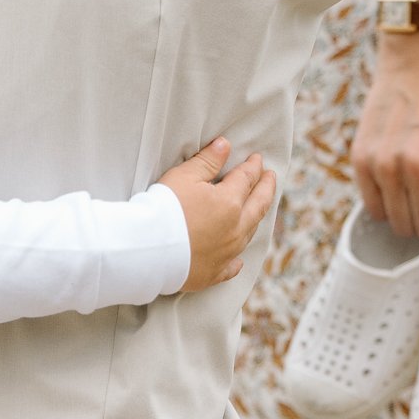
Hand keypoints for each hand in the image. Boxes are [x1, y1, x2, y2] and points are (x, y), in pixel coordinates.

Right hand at [161, 139, 277, 291]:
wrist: (147, 250)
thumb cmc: (164, 209)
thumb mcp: (184, 176)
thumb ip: (207, 161)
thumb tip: (225, 145)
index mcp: (230, 203)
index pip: (246, 178)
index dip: (253, 166)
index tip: (257, 159)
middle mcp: (235, 229)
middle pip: (258, 205)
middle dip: (266, 189)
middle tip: (270, 178)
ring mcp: (226, 254)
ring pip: (248, 234)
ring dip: (255, 219)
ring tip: (258, 209)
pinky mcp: (212, 274)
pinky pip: (231, 268)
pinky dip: (236, 261)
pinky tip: (238, 260)